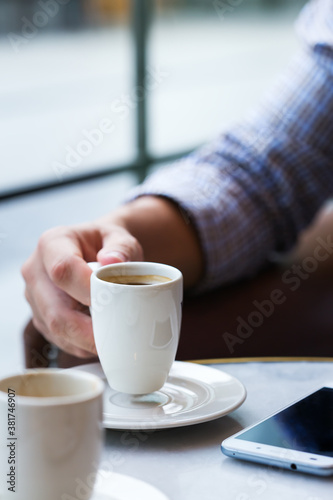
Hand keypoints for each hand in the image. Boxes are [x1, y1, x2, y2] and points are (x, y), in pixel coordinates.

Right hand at [21, 219, 142, 357]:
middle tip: (116, 337)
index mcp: (52, 243)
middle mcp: (36, 271)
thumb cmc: (107, 243)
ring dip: (86, 340)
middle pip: (54, 309)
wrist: (96, 250)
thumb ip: (121, 247)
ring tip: (113, 338)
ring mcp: (34, 297)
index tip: (112, 301)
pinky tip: (100, 339)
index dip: (86, 290)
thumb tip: (113, 262)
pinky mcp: (41, 317)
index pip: (62, 270)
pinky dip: (82, 344)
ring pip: (55, 328)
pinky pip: (58, 338)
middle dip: (86, 329)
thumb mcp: (120, 237)